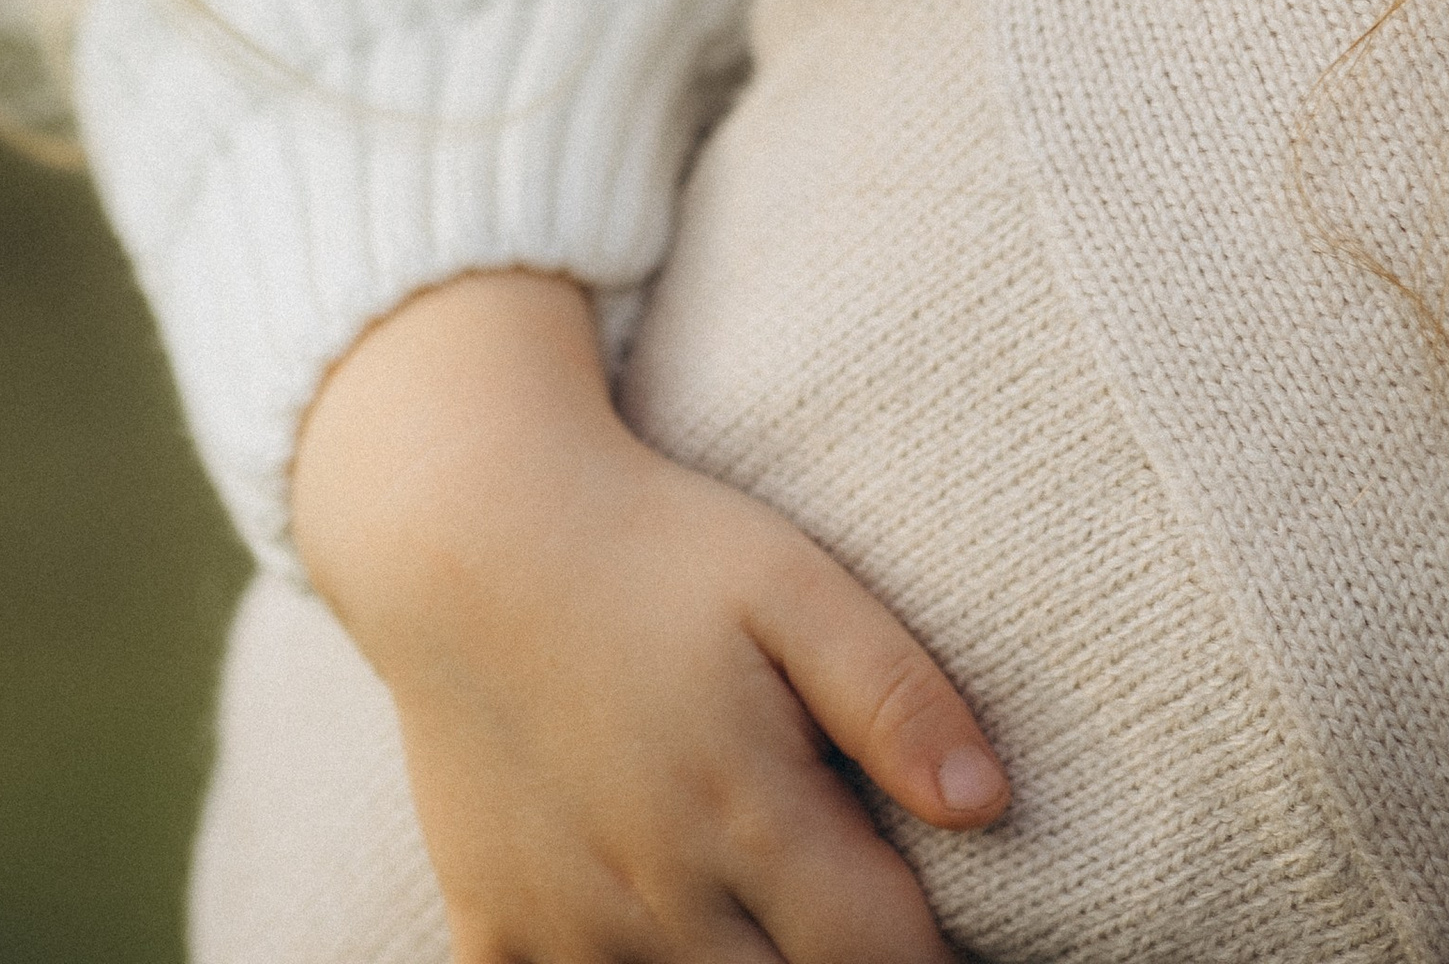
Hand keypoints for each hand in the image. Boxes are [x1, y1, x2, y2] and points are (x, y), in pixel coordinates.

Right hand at [292, 270, 1006, 962]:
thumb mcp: (789, 582)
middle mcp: (658, 896)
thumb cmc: (648, 546)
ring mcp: (567, 927)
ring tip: (760, 913)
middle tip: (842, 907)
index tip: (934, 921)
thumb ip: (892, 694)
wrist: (461, 528)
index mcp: (749, 815)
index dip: (928, 950)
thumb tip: (988, 804)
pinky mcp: (492, 931)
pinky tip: (655, 929)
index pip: (887, 961)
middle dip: (834, 960)